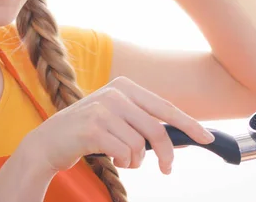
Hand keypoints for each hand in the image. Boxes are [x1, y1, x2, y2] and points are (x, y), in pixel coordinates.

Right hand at [23, 77, 214, 174]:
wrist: (48, 141)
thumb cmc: (88, 131)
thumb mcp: (116, 116)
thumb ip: (142, 120)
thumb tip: (178, 136)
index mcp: (125, 86)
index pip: (165, 107)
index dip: (188, 124)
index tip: (206, 138)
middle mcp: (116, 93)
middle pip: (157, 129)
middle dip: (166, 154)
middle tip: (168, 169)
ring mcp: (103, 108)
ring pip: (139, 145)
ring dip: (135, 161)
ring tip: (122, 159)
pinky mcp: (93, 127)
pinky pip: (124, 152)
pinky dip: (122, 162)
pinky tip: (112, 159)